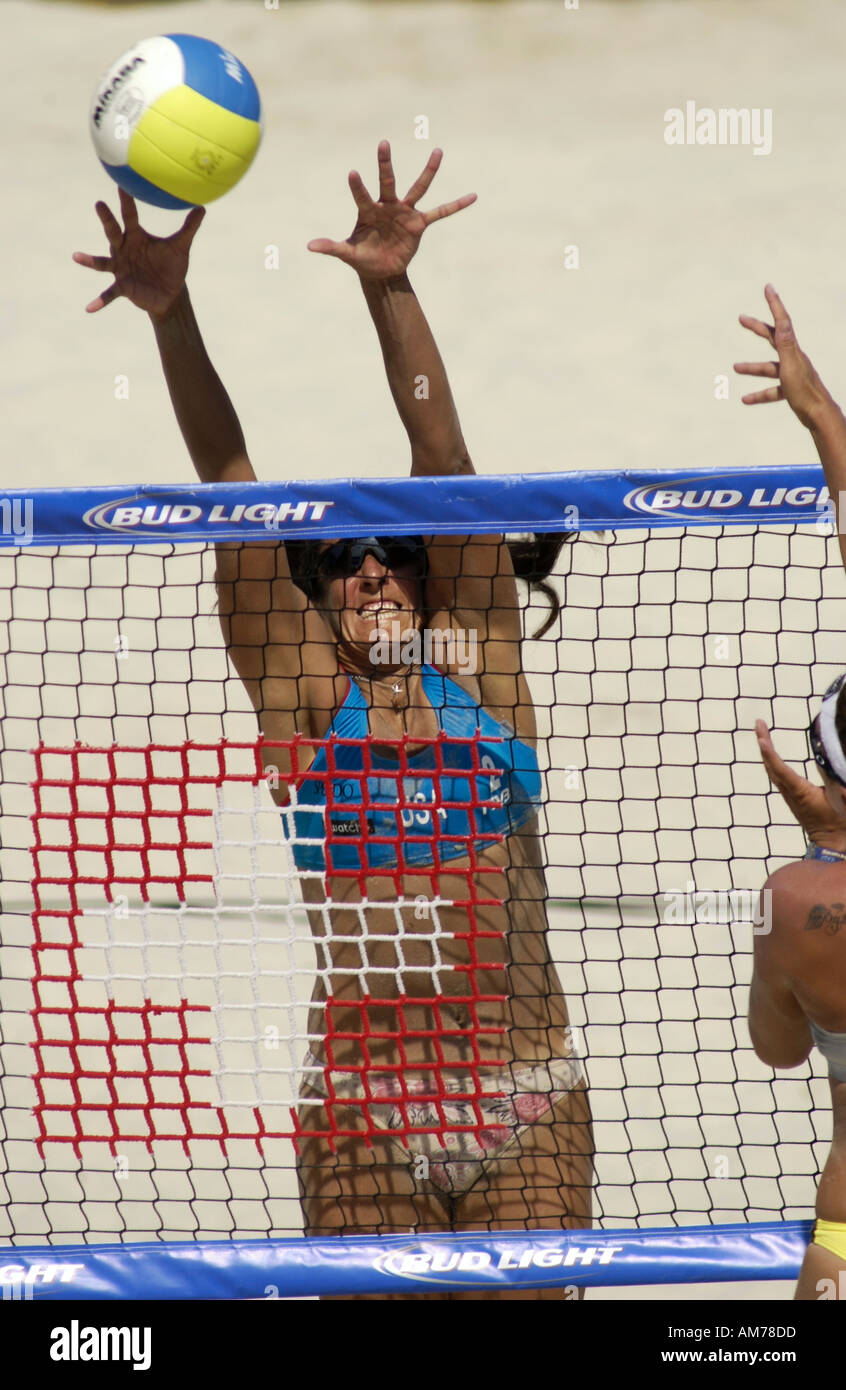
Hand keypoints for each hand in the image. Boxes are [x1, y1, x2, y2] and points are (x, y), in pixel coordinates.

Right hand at [73, 189, 203, 316]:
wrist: (170, 293)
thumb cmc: (171, 266)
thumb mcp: (181, 247)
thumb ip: (189, 228)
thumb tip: (202, 207)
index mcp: (136, 237)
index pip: (130, 215)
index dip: (126, 200)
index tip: (121, 183)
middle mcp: (124, 249)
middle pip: (113, 232)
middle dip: (107, 219)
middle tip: (99, 204)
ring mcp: (120, 268)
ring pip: (102, 263)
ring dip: (90, 260)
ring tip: (76, 256)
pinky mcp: (122, 287)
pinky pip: (109, 294)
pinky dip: (100, 301)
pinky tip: (89, 309)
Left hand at [307, 140, 475, 278]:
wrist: (381, 271)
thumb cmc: (363, 258)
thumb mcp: (347, 254)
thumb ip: (332, 247)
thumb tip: (310, 246)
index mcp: (368, 212)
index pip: (362, 195)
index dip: (357, 186)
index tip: (353, 173)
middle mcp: (387, 206)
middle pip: (388, 181)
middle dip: (385, 164)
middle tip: (383, 143)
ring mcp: (405, 213)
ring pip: (418, 187)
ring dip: (428, 171)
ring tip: (438, 151)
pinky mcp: (419, 224)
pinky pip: (440, 213)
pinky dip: (456, 205)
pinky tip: (472, 196)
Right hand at [734, 284, 834, 429]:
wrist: (818, 415)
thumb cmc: (804, 391)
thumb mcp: (791, 365)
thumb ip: (786, 344)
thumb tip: (782, 321)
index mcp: (793, 350)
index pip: (783, 322)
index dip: (774, 304)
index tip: (768, 288)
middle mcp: (793, 358)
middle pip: (773, 339)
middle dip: (757, 328)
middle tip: (741, 319)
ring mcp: (792, 374)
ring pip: (769, 368)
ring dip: (752, 368)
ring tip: (735, 367)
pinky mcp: (791, 390)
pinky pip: (771, 390)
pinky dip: (759, 394)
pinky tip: (745, 399)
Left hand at [755, 719, 845, 850]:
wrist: (833, 845)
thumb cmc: (841, 822)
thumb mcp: (842, 799)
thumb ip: (833, 780)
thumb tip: (826, 759)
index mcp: (800, 792)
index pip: (780, 769)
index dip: (770, 753)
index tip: (760, 738)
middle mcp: (790, 793)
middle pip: (771, 766)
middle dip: (764, 743)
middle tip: (758, 723)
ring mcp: (789, 796)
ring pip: (772, 770)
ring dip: (766, 750)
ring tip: (762, 731)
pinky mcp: (792, 798)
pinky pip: (777, 775)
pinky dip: (772, 760)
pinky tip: (770, 753)